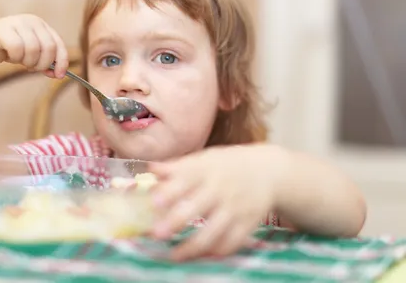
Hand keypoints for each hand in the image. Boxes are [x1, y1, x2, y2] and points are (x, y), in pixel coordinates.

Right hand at [0, 14, 68, 77]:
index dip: (61, 62)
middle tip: (32, 68)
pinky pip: (17, 48)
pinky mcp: (3, 29)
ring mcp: (17, 23)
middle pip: (48, 47)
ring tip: (19, 60)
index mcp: (42, 25)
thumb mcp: (32, 55)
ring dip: (27, 62)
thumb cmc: (12, 49)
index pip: (58, 44)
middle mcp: (32, 21)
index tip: (59, 76)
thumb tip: (58, 74)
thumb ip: (46, 61)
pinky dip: (15, 57)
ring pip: (33, 49)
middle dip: (42, 64)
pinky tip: (9, 56)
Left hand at [148, 145, 286, 259]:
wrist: (267, 171)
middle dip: (176, 221)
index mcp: (205, 170)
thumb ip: (177, 167)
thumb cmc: (226, 165)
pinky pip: (232, 243)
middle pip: (197, 207)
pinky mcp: (248, 223)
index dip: (169, 191)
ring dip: (193, 246)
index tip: (153, 201)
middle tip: (157, 233)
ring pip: (214, 232)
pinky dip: (215, 252)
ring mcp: (235, 207)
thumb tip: (150, 169)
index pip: (185, 180)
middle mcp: (220, 189)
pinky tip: (200, 256)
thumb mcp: (203, 159)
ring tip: (174, 256)